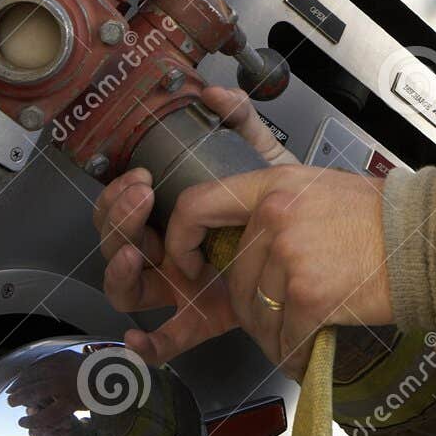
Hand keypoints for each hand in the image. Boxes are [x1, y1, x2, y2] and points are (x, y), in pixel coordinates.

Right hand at [92, 86, 272, 364]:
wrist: (320, 243)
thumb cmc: (282, 206)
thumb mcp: (262, 161)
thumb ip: (240, 123)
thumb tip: (214, 91)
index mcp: (170, 219)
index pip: (122, 208)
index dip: (119, 196)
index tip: (140, 178)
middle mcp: (167, 254)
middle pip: (115, 245)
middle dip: (117, 220)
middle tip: (139, 197)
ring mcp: (180, 288)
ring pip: (129, 289)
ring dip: (120, 270)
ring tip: (135, 250)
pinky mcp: (202, 318)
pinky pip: (167, 339)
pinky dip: (148, 344)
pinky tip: (139, 338)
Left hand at [164, 154, 391, 380]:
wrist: (425, 240)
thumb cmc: (380, 216)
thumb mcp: (317, 185)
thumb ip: (274, 193)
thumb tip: (235, 187)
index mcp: (274, 186)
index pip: (198, 204)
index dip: (181, 238)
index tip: (190, 260)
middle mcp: (276, 217)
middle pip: (235, 277)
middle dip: (254, 304)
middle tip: (280, 310)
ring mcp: (290, 257)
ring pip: (257, 313)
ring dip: (275, 332)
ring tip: (299, 330)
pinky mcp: (308, 296)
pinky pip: (284, 338)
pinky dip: (295, 352)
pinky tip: (310, 348)